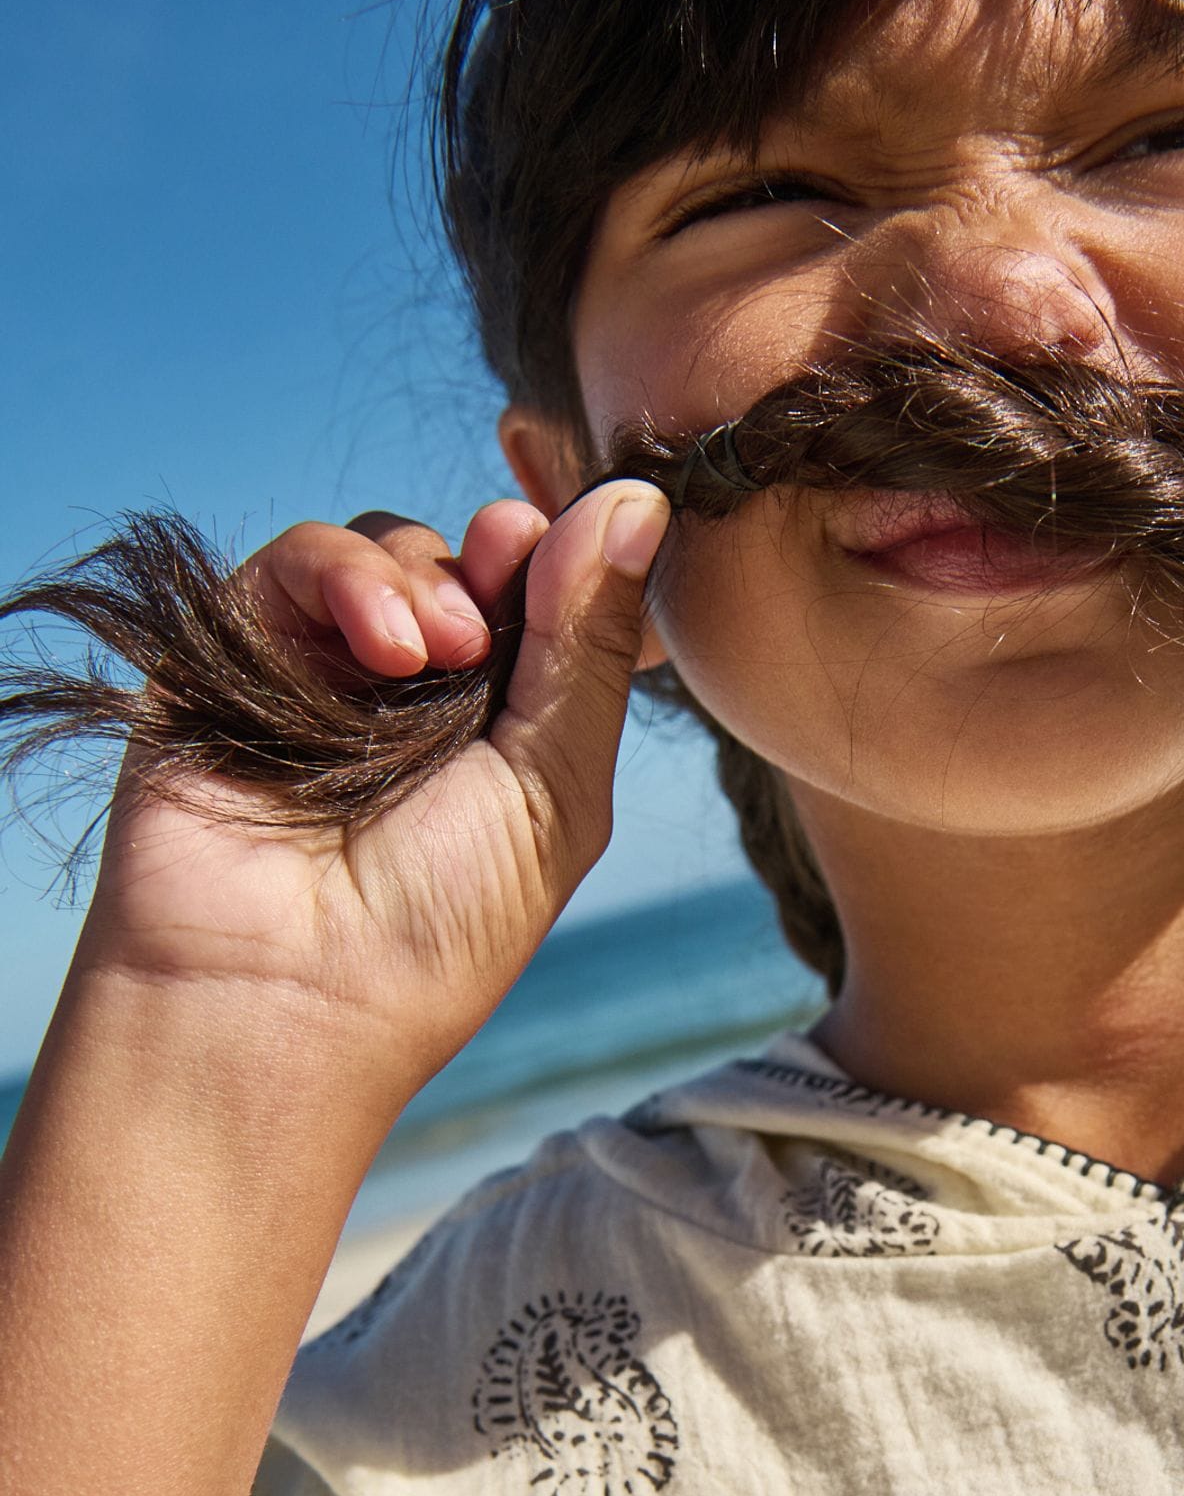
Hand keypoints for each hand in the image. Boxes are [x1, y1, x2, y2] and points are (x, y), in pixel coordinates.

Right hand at [76, 481, 670, 1102]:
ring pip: (389, 547)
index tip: (586, 528)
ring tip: (437, 654)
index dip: (566, 552)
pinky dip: (350, 576)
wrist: (283, 997)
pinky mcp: (234, 652)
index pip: (546, 598)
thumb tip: (638, 498)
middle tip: (500, 599)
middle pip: (471, 558)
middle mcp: (416, 695)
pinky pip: (298, 561)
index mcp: (505, 730)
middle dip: (501, 560)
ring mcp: (324, 670)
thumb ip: (591, 645)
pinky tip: (388, 649)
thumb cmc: (439, 925)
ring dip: (427, 577)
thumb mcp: (556, 789)